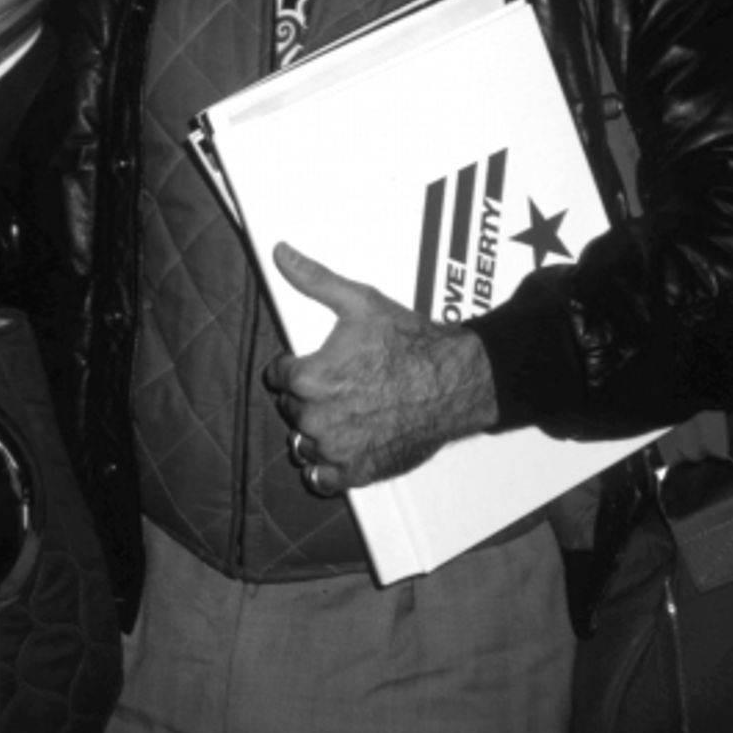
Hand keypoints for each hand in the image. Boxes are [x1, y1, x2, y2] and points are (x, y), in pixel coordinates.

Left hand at [264, 242, 498, 495]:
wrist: (455, 381)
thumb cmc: (410, 342)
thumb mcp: (359, 302)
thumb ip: (313, 280)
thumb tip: (281, 253)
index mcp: (309, 377)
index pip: (277, 377)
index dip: (294, 367)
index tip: (313, 364)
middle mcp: (316, 417)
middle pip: (291, 409)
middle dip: (307, 396)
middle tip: (337, 385)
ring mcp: (336, 449)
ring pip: (303, 444)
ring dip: (314, 432)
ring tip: (340, 414)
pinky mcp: (358, 472)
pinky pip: (322, 479)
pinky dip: (326, 467)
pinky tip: (341, 448)